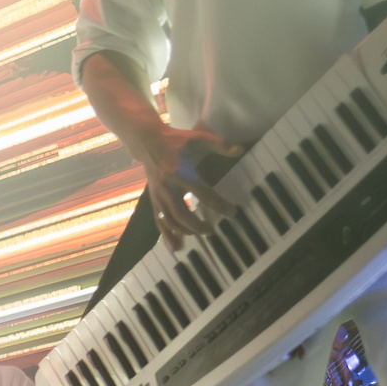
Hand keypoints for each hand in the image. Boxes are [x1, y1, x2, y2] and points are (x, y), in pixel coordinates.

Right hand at [136, 123, 248, 240]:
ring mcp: (158, 195)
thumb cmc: (175, 140)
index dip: (219, 205)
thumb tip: (240, 150)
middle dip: (197, 225)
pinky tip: (174, 246)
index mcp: (180, 173)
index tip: (233, 213)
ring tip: (198, 235)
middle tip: (212, 230)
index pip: (203, 193)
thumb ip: (219, 144)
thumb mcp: (198, 138)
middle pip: (182, 214)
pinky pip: (159, 221)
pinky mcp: (153, 199)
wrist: (146, 141)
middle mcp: (168, 187)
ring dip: (184, 231)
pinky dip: (167, 235)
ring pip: (169, 221)